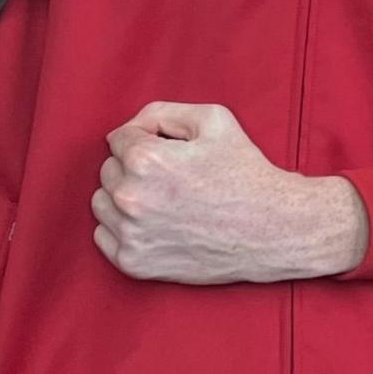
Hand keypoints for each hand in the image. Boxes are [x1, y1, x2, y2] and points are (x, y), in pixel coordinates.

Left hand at [92, 102, 365, 283]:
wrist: (271, 228)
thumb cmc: (245, 173)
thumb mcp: (215, 120)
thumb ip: (163, 111)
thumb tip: (131, 127)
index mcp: (147, 160)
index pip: (119, 138)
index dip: (148, 139)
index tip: (171, 151)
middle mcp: (131, 197)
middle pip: (109, 170)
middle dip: (134, 167)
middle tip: (172, 176)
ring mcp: (130, 233)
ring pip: (101, 202)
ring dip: (124, 196)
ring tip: (162, 199)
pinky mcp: (134, 262)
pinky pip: (103, 237)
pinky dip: (122, 228)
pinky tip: (154, 222)